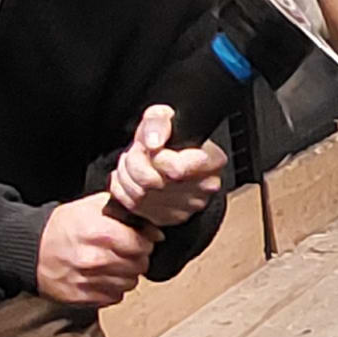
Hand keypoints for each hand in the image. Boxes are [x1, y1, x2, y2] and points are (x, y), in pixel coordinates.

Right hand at [34, 192, 156, 306]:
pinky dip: (112, 288)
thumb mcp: (91, 207)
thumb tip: (153, 228)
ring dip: (125, 274)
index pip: (142, 244)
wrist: (31, 250)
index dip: (144, 241)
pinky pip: (114, 297)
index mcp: (99, 233)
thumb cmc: (62, 227)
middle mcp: (95, 259)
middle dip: (137, 257)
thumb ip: (124, 212)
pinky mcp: (83, 298)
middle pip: (139, 265)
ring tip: (110, 263)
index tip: (138, 239)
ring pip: (130, 283)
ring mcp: (88, 281)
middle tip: (123, 251)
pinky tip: (101, 276)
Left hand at [108, 103, 229, 228]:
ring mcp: (186, 208)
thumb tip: (153, 143)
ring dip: (127, 176)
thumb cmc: (172, 138)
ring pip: (138, 195)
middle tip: (138, 153)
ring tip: (135, 165)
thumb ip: (158, 122)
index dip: (156, 157)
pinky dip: (125, 190)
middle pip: (151, 182)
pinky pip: (132, 206)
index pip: (176, 168)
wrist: (171, 159)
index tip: (153, 147)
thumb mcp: (165, 117)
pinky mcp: (167, 219)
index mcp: (212, 161)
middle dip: (134, 163)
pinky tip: (133, 180)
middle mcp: (204, 188)